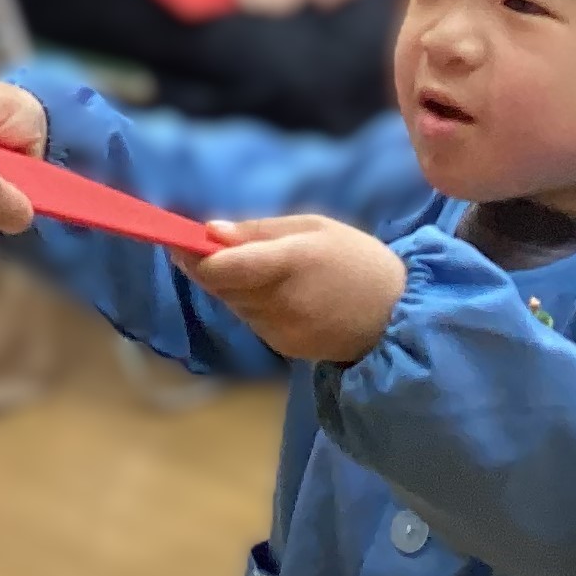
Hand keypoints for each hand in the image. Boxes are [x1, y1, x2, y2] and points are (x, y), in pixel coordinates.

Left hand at [175, 215, 405, 363]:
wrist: (397, 316)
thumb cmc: (356, 260)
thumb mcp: (315, 228)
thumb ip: (259, 231)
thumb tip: (209, 231)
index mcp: (290, 262)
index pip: (222, 267)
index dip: (193, 255)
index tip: (178, 240)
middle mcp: (279, 301)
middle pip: (219, 286)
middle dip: (205, 266)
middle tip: (201, 246)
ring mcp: (279, 329)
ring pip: (231, 303)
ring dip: (229, 284)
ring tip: (254, 267)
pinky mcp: (282, 347)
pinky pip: (250, 319)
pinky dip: (250, 303)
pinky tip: (275, 292)